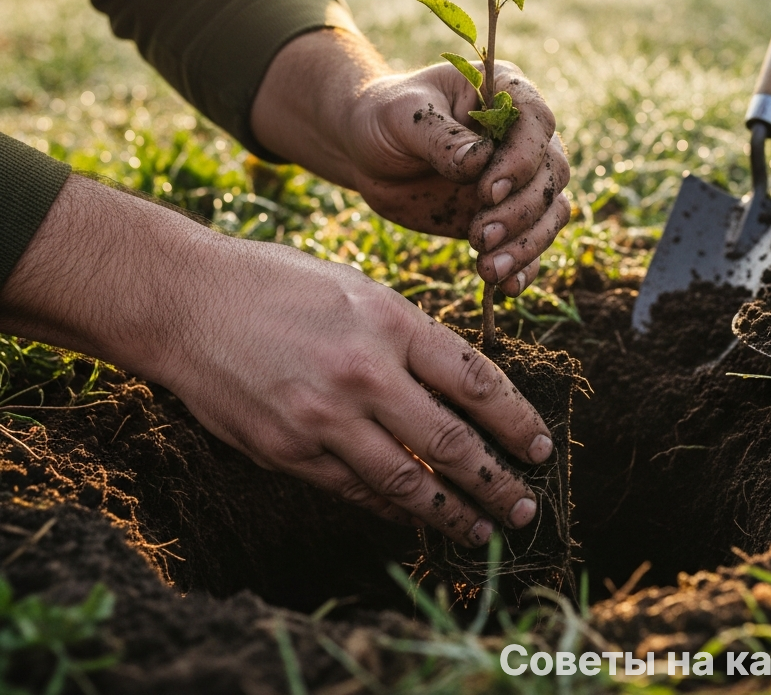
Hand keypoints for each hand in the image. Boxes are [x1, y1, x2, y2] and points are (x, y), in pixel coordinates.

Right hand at [0, 176, 553, 544]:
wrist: (188, 301)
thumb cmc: (279, 284)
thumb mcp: (358, 289)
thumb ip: (409, 338)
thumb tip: (459, 389)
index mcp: (391, 321)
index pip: (476, 381)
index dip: (516, 420)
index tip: (540, 446)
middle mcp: (364, 373)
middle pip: (452, 443)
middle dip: (498, 481)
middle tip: (526, 507)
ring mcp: (323, 418)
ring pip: (405, 482)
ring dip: (451, 513)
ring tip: (483, 529)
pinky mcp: (286, 451)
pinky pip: (353, 489)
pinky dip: (390, 507)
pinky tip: (414, 516)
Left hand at [251, 29, 571, 296]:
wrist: (369, 153)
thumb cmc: (386, 118)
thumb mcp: (403, 116)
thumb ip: (441, 137)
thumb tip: (478, 162)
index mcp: (506, 93)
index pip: (536, 123)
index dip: (521, 159)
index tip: (488, 191)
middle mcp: (524, 137)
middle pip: (551, 174)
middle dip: (521, 211)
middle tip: (479, 236)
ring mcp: (520, 179)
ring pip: (550, 212)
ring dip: (527, 244)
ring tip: (489, 269)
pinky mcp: (509, 216)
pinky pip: (532, 243)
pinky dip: (526, 266)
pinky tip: (506, 286)